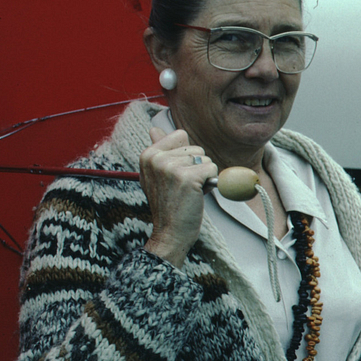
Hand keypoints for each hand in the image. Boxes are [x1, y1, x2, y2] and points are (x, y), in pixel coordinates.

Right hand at [139, 127, 217, 266]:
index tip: (177, 174)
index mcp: (148, 154)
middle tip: (183, 187)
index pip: (181, 135)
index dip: (187, 155)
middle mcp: (156, 158)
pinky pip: (212, 168)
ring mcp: (170, 167)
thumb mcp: (157, 175)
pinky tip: (197, 194)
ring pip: (205, 158)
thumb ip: (159, 150)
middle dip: (197, 166)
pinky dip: (211, 182)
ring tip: (189, 191)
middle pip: (196, 148)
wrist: (170, 232)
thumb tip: (154, 128)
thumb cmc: (169, 204)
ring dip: (204, 175)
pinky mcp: (187, 177)